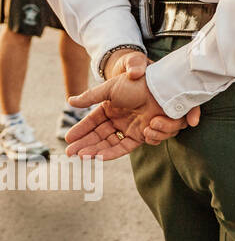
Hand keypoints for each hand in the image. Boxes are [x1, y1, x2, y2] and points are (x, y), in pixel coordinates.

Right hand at [64, 52, 198, 159]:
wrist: (160, 88)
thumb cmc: (136, 84)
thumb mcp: (109, 89)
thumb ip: (90, 97)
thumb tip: (69, 101)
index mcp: (110, 108)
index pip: (92, 122)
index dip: (80, 131)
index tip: (68, 139)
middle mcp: (119, 120)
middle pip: (98, 136)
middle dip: (84, 145)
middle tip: (70, 154)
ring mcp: (130, 128)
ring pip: (109, 144)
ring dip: (95, 150)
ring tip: (82, 156)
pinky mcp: (141, 136)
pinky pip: (125, 147)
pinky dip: (112, 152)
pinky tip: (99, 156)